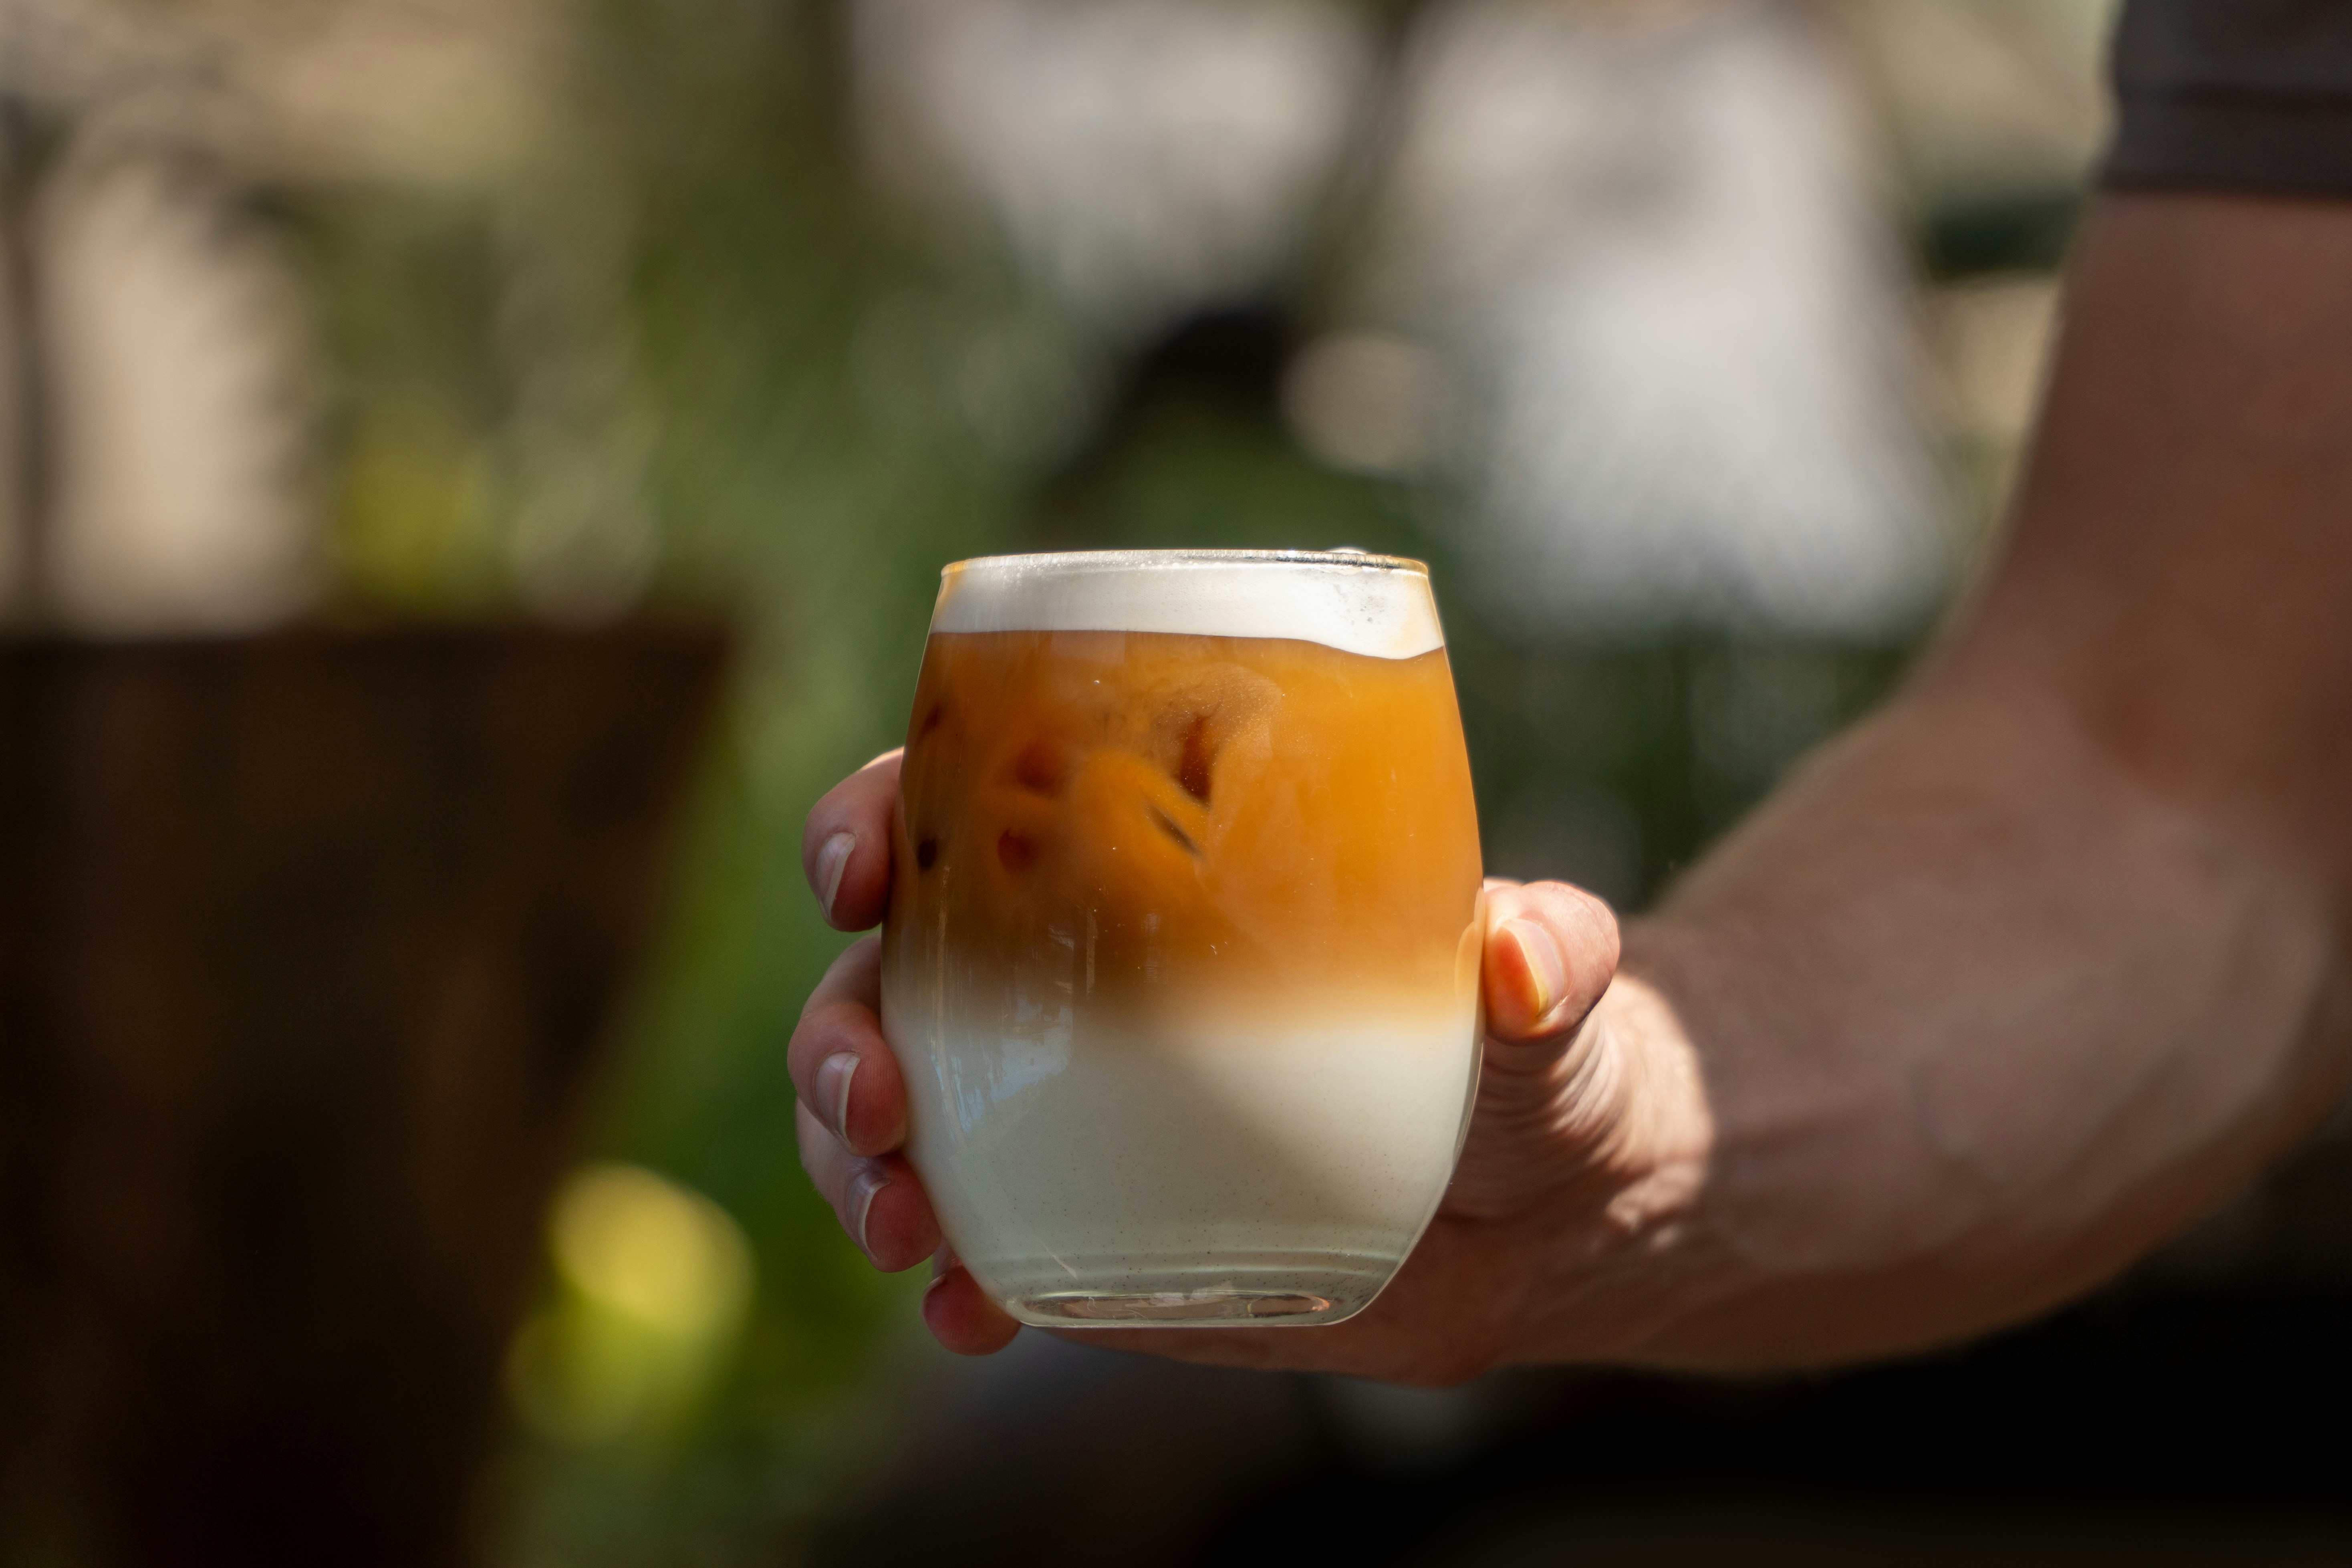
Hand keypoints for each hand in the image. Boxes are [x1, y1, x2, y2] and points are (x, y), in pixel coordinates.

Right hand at [789, 750, 1704, 1383]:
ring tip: (900, 1227)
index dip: (876, 819)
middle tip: (870, 1095)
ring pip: (896, 1111)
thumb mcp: (1552, 990)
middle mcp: (1078, 973)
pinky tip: (966, 1315)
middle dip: (838, 1027)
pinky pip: (971, 1244)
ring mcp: (1065, 1105)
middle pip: (890, 972)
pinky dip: (947, 1281)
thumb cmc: (1527, 1049)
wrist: (1537, 1214)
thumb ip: (1550, 956)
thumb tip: (1523, 958)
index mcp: (1145, 860)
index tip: (857, 869)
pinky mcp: (1084, 1220)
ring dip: (854, 1164)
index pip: (966, 801)